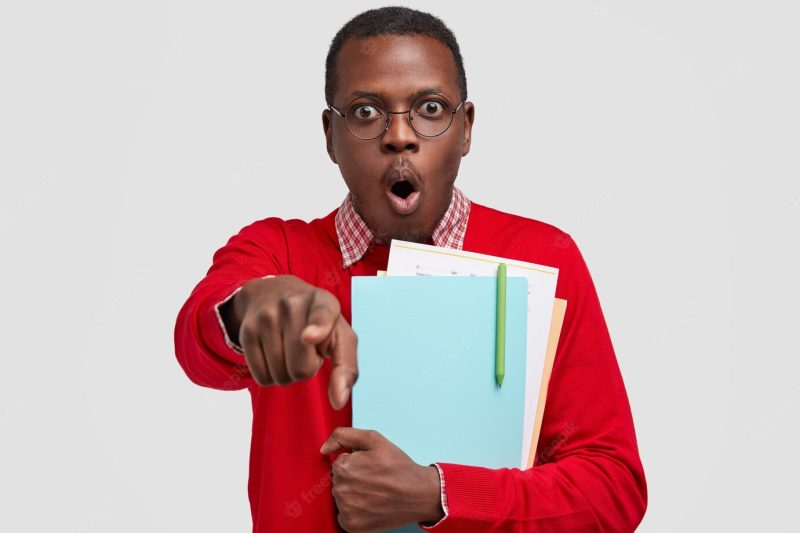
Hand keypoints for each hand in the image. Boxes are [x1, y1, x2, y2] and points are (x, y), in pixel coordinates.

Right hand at [230, 275, 357, 408]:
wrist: (275, 292)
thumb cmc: (318, 323)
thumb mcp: (339, 336)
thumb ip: (347, 368)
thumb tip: (339, 401)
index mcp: (323, 302)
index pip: (321, 316)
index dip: (317, 329)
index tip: (308, 337)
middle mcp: (293, 304)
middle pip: (301, 368)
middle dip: (307, 369)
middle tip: (306, 349)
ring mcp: (267, 316)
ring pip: (280, 376)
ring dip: (288, 372)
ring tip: (290, 348)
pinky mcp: (247, 331)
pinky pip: (261, 378)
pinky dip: (271, 375)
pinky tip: (274, 352)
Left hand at [320, 427, 443, 531]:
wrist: (418, 494)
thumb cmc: (397, 466)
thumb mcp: (374, 439)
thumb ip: (343, 436)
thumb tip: (323, 449)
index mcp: (343, 467)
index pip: (340, 463)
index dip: (356, 463)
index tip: (371, 467)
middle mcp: (340, 489)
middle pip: (339, 480)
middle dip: (353, 478)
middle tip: (374, 480)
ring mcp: (345, 509)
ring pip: (341, 497)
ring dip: (353, 494)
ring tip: (374, 492)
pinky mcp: (351, 525)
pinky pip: (344, 515)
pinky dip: (354, 511)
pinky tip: (370, 505)